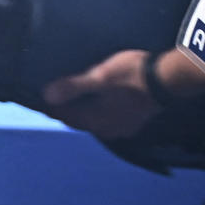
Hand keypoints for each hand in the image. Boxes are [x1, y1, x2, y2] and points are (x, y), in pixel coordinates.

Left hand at [40, 47, 204, 138]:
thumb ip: (74, 87)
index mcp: (97, 121)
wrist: (166, 79)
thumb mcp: (99, 77)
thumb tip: (46, 96)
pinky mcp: (133, 121)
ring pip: (93, 120)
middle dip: (66, 109)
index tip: (39, 97)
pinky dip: (96, 110)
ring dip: (82, 110)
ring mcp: (122, 127)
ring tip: (72, 94)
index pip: (66, 118)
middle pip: (79, 121)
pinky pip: (106, 118)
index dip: (52, 108)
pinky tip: (96, 99)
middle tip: (52, 94)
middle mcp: (108, 129)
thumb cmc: (130, 75)